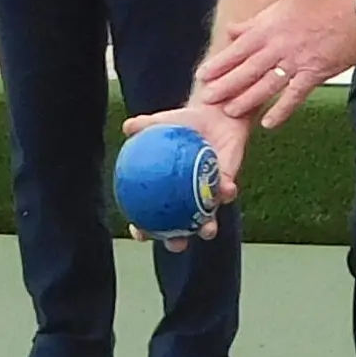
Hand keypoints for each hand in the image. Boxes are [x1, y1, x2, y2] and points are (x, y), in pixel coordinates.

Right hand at [117, 101, 251, 251]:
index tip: (138, 232)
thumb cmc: (184, 123)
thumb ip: (145, 126)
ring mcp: (207, 193)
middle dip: (178, 241)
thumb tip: (128, 127)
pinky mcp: (227, 183)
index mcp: (166, 190)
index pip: (150, 217)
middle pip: (180, 228)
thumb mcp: (162, 122)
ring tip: (206, 228)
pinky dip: (226, 192)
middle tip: (176, 244)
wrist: (214, 113)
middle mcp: (186, 197)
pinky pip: (226, 191)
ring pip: (207, 217)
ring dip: (207, 226)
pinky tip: (226, 188)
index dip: (143, 228)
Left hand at [195, 0, 355, 129]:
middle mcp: (280, 45)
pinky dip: (281, 110)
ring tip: (230, 111)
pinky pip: (294, 95)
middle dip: (225, 84)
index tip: (202, 74)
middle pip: (247, 68)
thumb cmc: (320, 10)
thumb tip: (232, 31)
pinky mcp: (315, 73)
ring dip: (247, 99)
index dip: (219, 63)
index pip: (238, 48)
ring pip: (266, 84)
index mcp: (270, 27)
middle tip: (207, 98)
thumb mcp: (282, 8)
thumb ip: (256, 22)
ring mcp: (297, 61)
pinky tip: (269, 123)